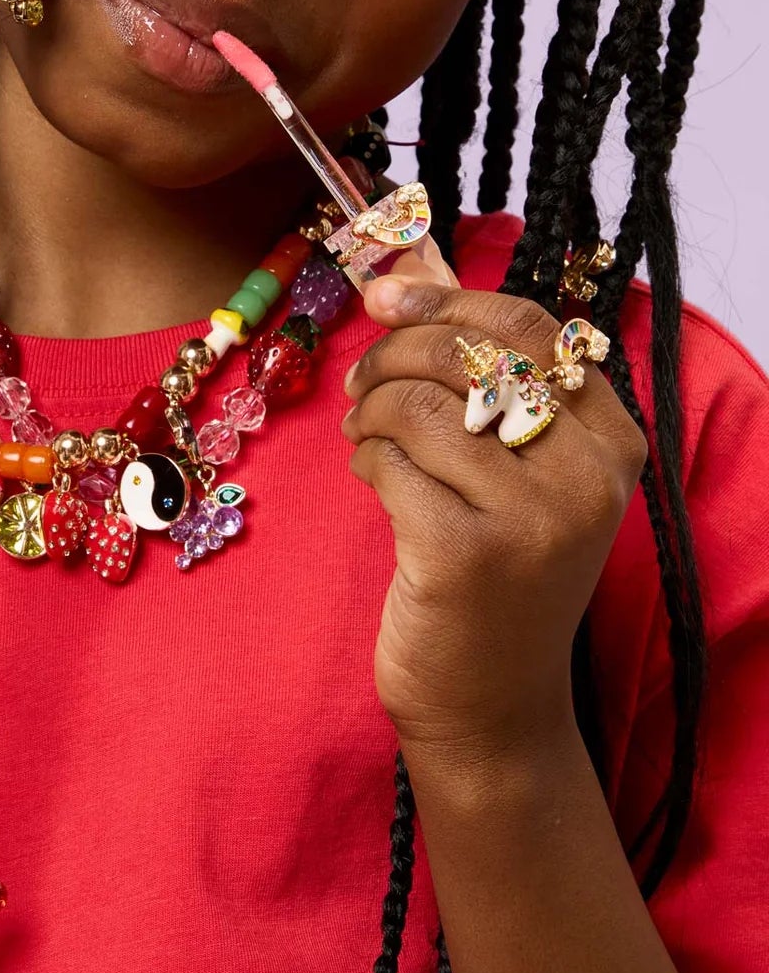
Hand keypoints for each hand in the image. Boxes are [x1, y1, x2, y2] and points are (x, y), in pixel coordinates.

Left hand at [339, 250, 647, 761]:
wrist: (490, 704)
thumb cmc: (494, 566)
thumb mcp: (512, 466)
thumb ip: (475, 371)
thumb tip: (405, 268)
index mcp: (610, 438)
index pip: (523, 325)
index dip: (443, 299)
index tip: (385, 298)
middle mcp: (586, 474)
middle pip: (465, 355)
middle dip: (392, 355)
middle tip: (362, 385)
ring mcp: (533, 518)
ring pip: (418, 405)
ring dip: (371, 410)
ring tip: (366, 437)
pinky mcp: (466, 554)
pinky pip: (389, 462)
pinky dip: (366, 461)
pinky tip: (374, 481)